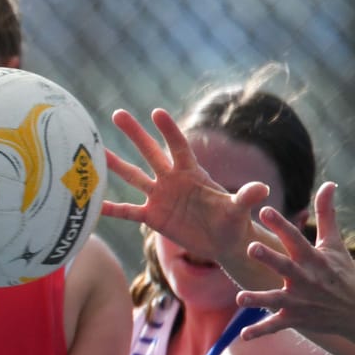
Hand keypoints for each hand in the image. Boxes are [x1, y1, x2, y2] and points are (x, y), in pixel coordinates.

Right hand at [103, 107, 270, 271]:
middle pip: (150, 152)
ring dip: (115, 165)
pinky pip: (127, 211)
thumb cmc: (234, 222)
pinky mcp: (153, 217)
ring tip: (96, 152)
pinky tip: (92, 204)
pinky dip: (110, 209)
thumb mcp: (239, 210)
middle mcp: (173, 180)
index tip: (156, 112)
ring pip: (133, 176)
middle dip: (135, 133)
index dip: (168, 131)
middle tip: (117, 114)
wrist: (224, 241)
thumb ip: (246, 198)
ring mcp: (160, 197)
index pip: (178, 147)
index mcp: (193, 173)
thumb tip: (262, 190)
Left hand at [239, 183, 354, 343]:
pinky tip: (243, 336)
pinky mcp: (295, 318)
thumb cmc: (341, 272)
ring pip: (275, 298)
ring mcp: (299, 300)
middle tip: (251, 248)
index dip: (280, 224)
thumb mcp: (332, 244)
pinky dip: (260, 331)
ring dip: (259, 299)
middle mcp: (305, 278)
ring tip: (240, 298)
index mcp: (312, 258)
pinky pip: (275, 326)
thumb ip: (325, 214)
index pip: (294, 238)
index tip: (265, 210)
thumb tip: (328, 184)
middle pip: (284, 266)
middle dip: (269, 257)